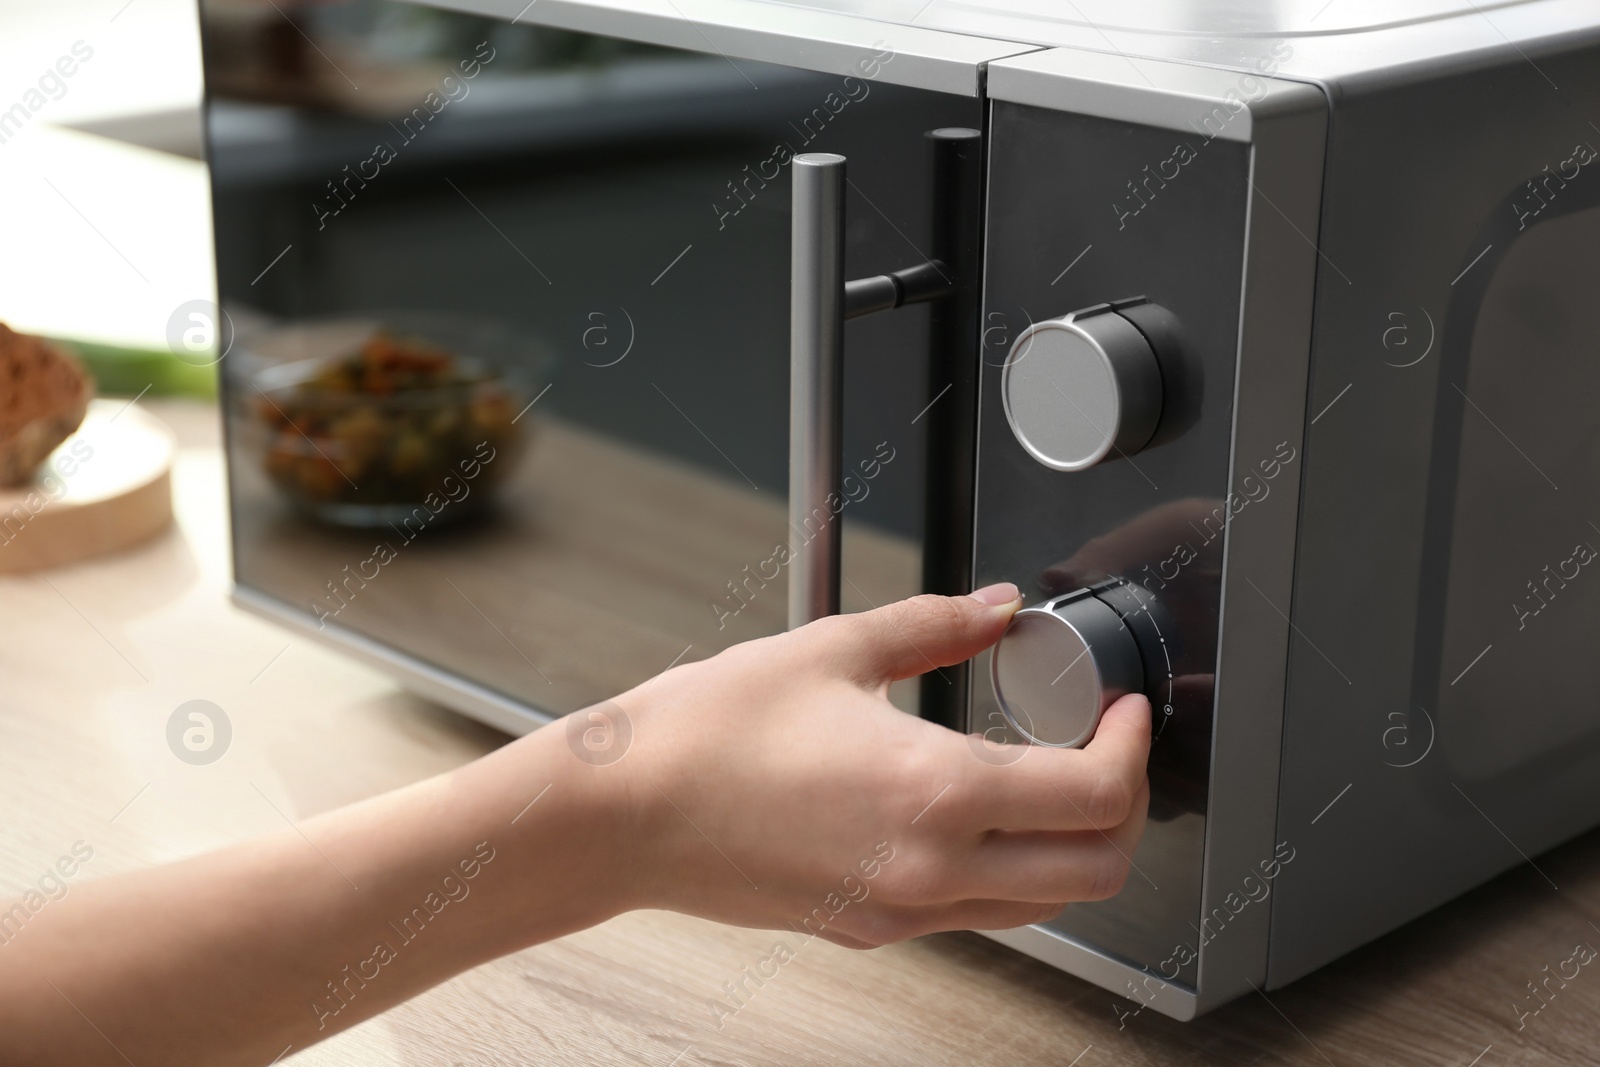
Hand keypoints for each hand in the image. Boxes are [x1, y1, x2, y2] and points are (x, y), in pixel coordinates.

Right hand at [593, 584, 1152, 947]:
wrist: (625, 814)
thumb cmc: (707, 734)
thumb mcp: (832, 648)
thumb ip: (936, 624)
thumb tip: (999, 609)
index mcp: (932, 792)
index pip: (1096, 798)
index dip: (1133, 749)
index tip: (1123, 712)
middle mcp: (929, 869)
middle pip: (1096, 873)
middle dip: (1128, 809)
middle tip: (1111, 750)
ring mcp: (901, 910)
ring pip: (1044, 905)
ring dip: (1073, 846)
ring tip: (1050, 776)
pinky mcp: (871, 927)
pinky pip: (977, 913)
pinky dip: (1008, 867)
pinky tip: (974, 808)